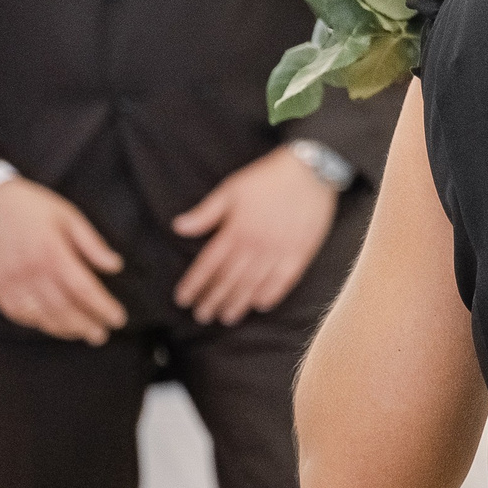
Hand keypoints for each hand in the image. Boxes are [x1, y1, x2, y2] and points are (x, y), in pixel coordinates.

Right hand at [0, 178, 128, 343]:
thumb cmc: (31, 206)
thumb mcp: (68, 215)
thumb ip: (91, 243)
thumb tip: (116, 266)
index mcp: (52, 252)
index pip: (83, 289)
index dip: (103, 307)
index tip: (118, 319)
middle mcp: (31, 271)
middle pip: (63, 308)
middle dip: (86, 325)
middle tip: (101, 335)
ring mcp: (11, 282)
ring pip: (41, 316)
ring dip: (64, 329)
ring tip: (81, 334)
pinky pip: (18, 314)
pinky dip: (37, 323)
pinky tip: (51, 324)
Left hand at [172, 146, 339, 324]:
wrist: (309, 170)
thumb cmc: (266, 178)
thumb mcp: (231, 189)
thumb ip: (206, 213)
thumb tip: (179, 227)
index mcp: (236, 230)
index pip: (209, 264)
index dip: (194, 283)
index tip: (182, 299)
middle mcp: (256, 244)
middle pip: (230, 279)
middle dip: (213, 299)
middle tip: (202, 316)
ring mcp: (279, 250)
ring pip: (254, 284)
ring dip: (238, 302)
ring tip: (227, 317)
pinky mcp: (301, 252)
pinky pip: (285, 279)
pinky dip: (272, 294)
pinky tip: (261, 305)